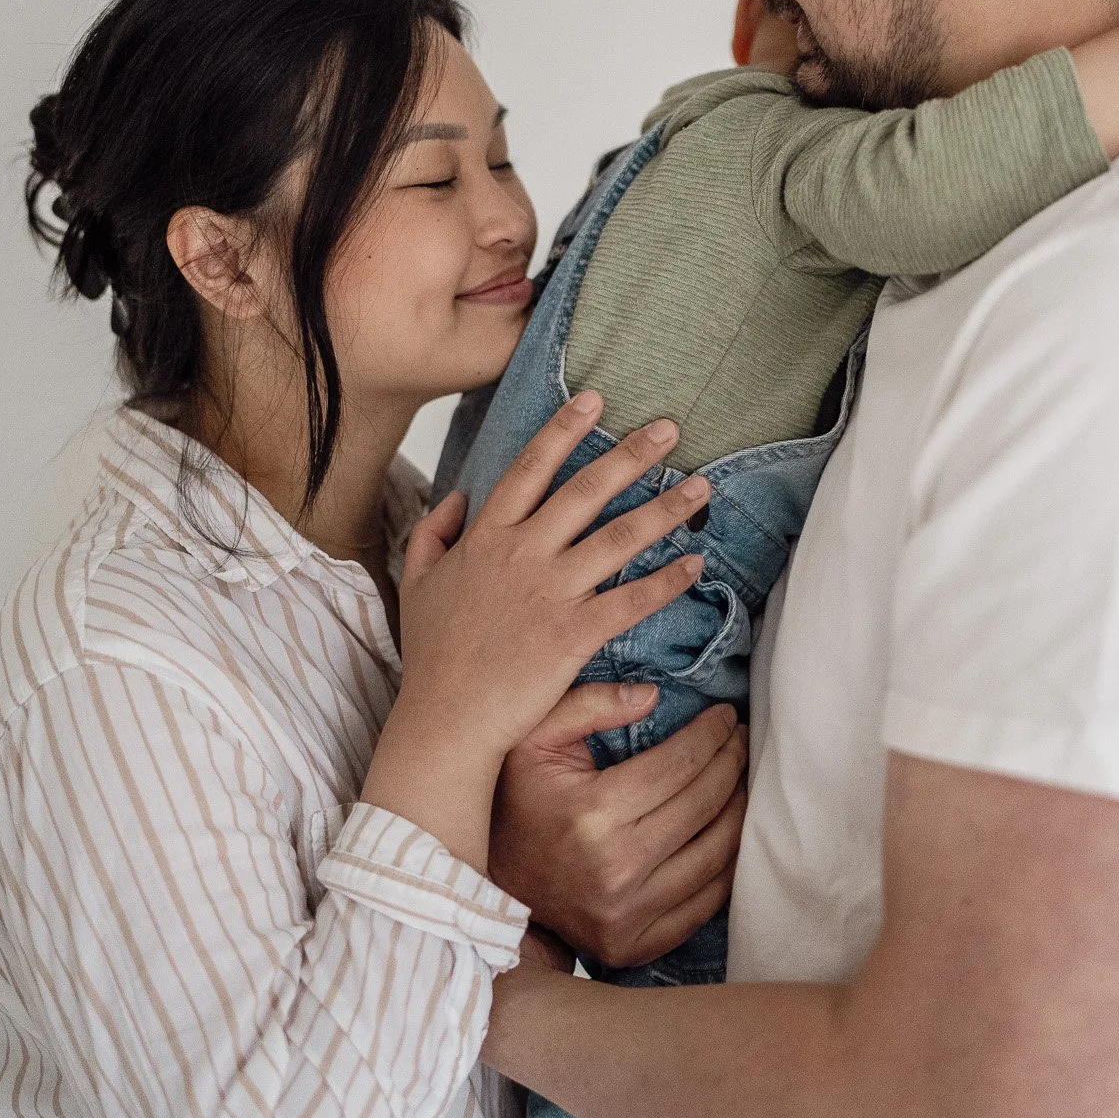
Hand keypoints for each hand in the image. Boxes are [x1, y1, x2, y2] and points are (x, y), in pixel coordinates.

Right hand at [360, 394, 710, 870]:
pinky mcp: (572, 634)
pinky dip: (667, 582)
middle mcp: (521, 553)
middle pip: (584, 490)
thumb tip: (456, 497)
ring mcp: (549, 592)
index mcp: (485, 537)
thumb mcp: (418, 581)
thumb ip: (432, 532)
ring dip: (664, 509)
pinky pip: (631, 601)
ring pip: (617, 537)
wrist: (445, 718)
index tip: (595, 399)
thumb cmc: (432, 656)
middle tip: (670, 427)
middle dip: (631, 454)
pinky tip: (696, 566)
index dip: (563, 431)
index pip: (529, 469)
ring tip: (700, 487)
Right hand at [491, 685, 747, 967]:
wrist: (494, 891)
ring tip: (740, 778)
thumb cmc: (515, 804)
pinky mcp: (637, 946)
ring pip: (716, 853)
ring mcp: (629, 915)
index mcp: (592, 815)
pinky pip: (707, 901)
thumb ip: (588, 704)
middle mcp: (616, 869)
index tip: (726, 715)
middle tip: (741, 738)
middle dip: (732, 762)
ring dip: (739, 809)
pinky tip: (728, 830)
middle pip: (704, 805)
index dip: (711, 734)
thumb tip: (654, 695)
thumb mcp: (532, 739)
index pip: (678, 765)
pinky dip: (727, 862)